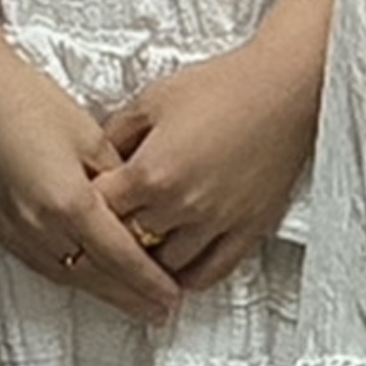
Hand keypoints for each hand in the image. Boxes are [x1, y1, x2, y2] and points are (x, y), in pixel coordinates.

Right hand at [0, 19, 179, 324]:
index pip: (120, 257)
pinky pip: (39, 262)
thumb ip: (116, 177)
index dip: (149, 281)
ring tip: (126, 299)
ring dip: (99, 291)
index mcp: (69, 203)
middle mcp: (40, 226)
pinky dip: (66, 274)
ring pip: (65, 275)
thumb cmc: (24, 99)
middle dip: (130, 297)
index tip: (170, 296)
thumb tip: (133, 203)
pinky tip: (79, 274)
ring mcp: (13, 229)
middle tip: (158, 311)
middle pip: (95, 276)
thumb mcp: (88, 134)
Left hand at [95, 33, 319, 296]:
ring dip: (151, 260)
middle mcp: (182, 205)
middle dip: (116, 236)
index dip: (87, 208)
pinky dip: (190, 277)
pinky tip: (179, 270)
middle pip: (131, 243)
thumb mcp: (152, 100)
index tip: (84, 207)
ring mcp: (216, 222)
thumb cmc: (222, 87)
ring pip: (168, 266)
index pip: (101, 211)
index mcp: (152, 172)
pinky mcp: (248, 230)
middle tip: (110, 231)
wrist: (281, 90)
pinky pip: (213, 272)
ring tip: (142, 249)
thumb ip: (118, 133)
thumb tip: (99, 157)